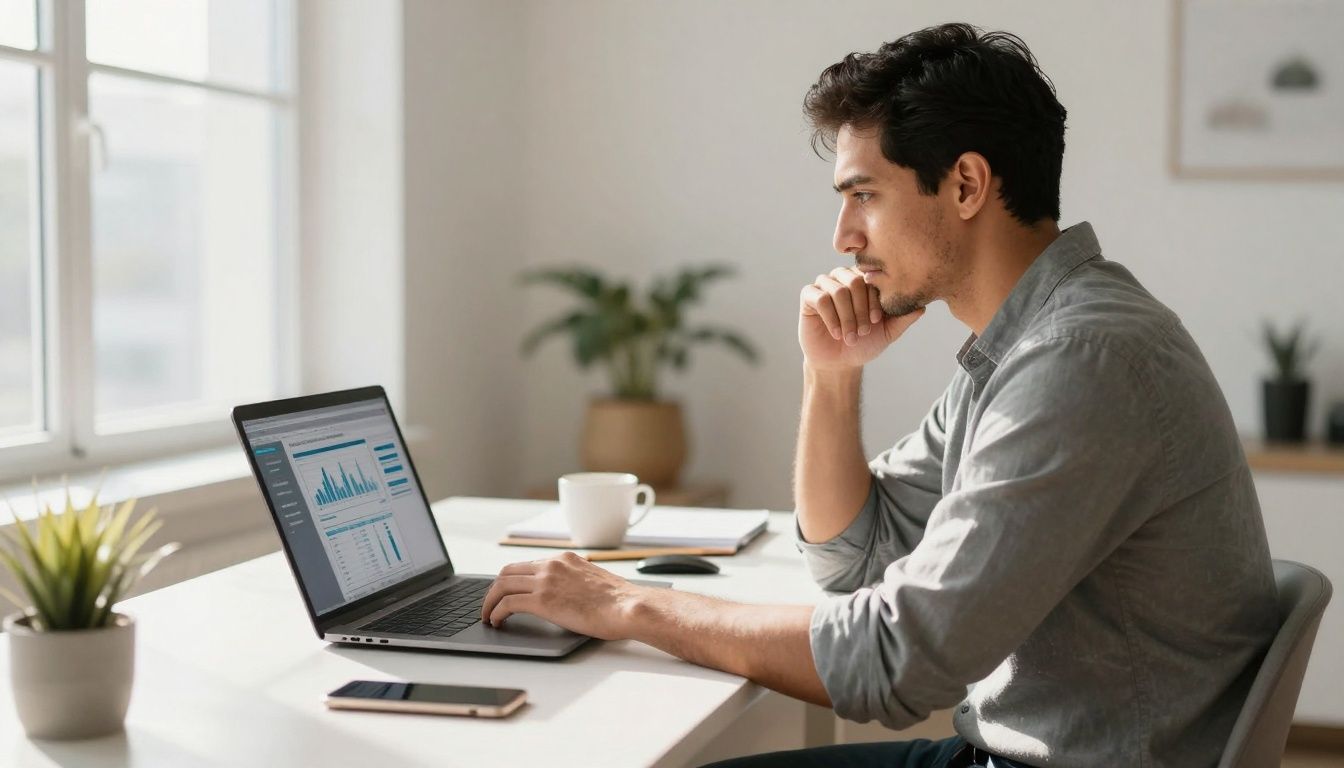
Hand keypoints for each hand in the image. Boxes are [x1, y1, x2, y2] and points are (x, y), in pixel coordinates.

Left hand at [480, 552, 646, 639]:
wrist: (627, 607)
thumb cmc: (618, 601)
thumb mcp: (592, 580)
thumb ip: (574, 581)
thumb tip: (564, 594)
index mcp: (564, 559)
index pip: (526, 564)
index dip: (510, 580)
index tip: (504, 593)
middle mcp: (551, 565)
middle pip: (507, 572)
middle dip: (494, 589)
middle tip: (490, 605)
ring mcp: (545, 580)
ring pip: (502, 585)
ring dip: (489, 601)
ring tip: (488, 616)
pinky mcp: (542, 600)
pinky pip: (507, 604)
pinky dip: (496, 613)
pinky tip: (497, 622)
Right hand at [799, 267, 923, 371]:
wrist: (839, 363)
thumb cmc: (864, 344)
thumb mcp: (888, 332)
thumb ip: (904, 317)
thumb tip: (922, 305)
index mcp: (864, 280)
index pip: (872, 278)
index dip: (875, 300)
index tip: (877, 321)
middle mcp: (844, 277)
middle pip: (855, 281)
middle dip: (861, 309)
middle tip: (863, 331)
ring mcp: (825, 284)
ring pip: (838, 291)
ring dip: (847, 317)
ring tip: (850, 337)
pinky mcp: (808, 295)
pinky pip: (821, 298)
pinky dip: (832, 318)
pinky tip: (837, 333)